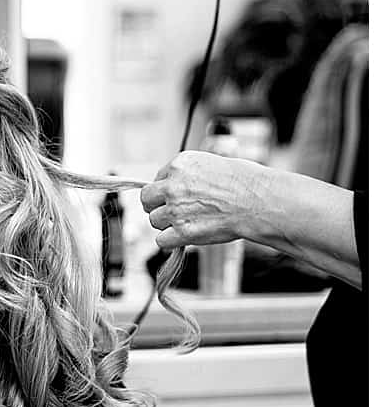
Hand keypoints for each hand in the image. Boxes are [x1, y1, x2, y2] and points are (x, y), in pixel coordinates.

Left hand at [139, 151, 269, 249]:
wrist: (260, 202)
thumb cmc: (246, 183)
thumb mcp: (214, 164)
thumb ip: (190, 175)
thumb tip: (177, 185)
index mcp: (181, 164)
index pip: (157, 179)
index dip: (164, 191)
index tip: (174, 197)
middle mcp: (173, 185)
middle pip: (146, 200)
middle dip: (156, 207)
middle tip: (172, 213)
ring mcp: (175, 209)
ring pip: (154, 221)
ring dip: (167, 225)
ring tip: (189, 223)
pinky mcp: (182, 231)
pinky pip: (161, 241)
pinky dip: (171, 242)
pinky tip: (184, 238)